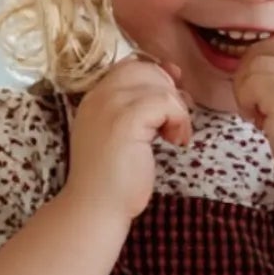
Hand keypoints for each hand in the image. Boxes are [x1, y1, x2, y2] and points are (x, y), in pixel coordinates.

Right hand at [63, 57, 192, 221]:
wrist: (95, 207)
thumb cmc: (112, 178)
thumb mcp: (124, 134)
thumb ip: (139, 107)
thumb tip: (172, 77)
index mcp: (94, 98)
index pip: (129, 67)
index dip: (155, 78)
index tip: (169, 104)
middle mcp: (98, 96)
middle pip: (145, 69)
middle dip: (168, 92)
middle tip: (172, 124)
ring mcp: (110, 105)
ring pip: (159, 85)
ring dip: (177, 109)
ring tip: (174, 136)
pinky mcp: (126, 120)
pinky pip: (166, 102)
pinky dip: (179, 120)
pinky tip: (176, 141)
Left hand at [231, 30, 273, 198]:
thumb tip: (255, 67)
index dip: (273, 58)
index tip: (271, 90)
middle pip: (270, 44)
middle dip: (255, 70)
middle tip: (259, 104)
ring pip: (254, 62)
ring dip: (247, 90)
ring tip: (262, 117)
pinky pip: (248, 82)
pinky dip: (246, 103)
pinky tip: (261, 124)